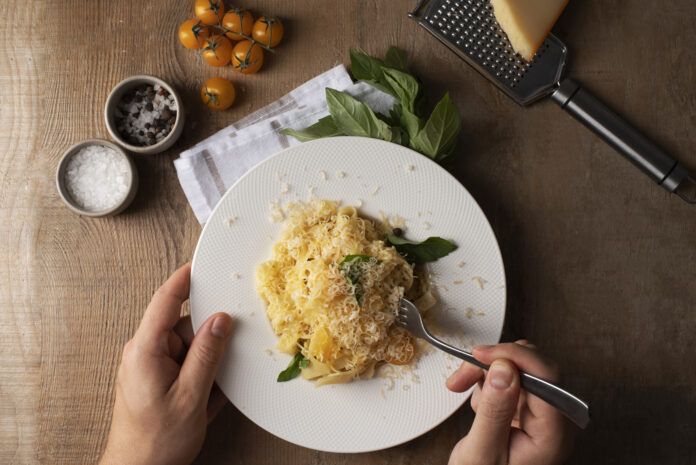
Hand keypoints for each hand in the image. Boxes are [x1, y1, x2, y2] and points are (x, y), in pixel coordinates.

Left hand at [100, 263, 232, 464]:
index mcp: (145, 350)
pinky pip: (186, 364)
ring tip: (208, 391)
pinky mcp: (158, 378)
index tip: (200, 263)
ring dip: (206, 363)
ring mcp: (150, 365)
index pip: (165, 301)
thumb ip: (207, 354)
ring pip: (189, 346)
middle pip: (185, 325)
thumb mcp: (191, 396)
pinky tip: (204, 396)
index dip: (184, 279)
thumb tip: (221, 320)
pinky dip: (200, 375)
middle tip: (225, 353)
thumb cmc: (156, 442)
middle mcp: (144, 353)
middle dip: (208, 338)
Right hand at [446, 341, 575, 464]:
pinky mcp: (528, 409)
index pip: (547, 377)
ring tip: (463, 387)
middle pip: (535, 367)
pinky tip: (476, 400)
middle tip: (464, 373)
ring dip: (488, 371)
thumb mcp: (481, 453)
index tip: (481, 355)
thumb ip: (494, 411)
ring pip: (521, 367)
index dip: (514, 357)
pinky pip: (512, 378)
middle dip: (496, 363)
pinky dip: (488, 380)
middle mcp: (555, 421)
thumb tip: (504, 369)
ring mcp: (542, 414)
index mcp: (553, 435)